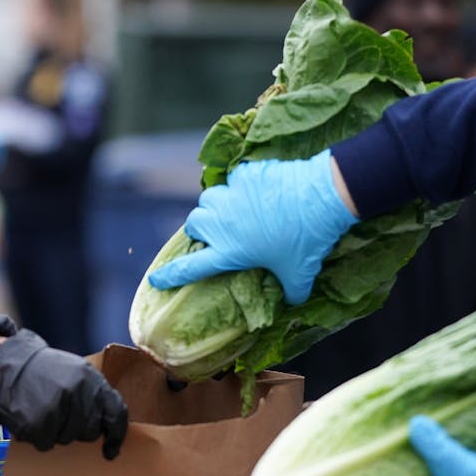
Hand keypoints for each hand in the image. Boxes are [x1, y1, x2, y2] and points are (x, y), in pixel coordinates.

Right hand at [0, 330, 128, 458]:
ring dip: (57, 432)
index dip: (117, 435)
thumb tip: (111, 427)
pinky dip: (38, 436)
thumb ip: (95, 395)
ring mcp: (56, 408)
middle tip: (62, 413)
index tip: (111, 451)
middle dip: (78, 429)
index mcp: (90, 379)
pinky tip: (32, 416)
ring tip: (44, 410)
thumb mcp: (76, 372)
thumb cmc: (43, 372)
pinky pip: (46, 444)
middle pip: (90, 431)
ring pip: (68, 439)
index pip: (116, 413)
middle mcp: (76, 393)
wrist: (6, 366)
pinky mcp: (36, 423)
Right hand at [145, 150, 357, 301]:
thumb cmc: (306, 241)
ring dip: (215, 207)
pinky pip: (233, 181)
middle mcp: (221, 223)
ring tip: (232, 212)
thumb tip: (293, 300)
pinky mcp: (243, 175)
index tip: (156, 279)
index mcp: (228, 251)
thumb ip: (292, 291)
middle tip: (217, 236)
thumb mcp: (300, 274)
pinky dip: (239, 188)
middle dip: (201, 231)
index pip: (190, 268)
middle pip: (194, 224)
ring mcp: (231, 195)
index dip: (171, 275)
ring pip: (208, 199)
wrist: (319, 197)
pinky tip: (256, 193)